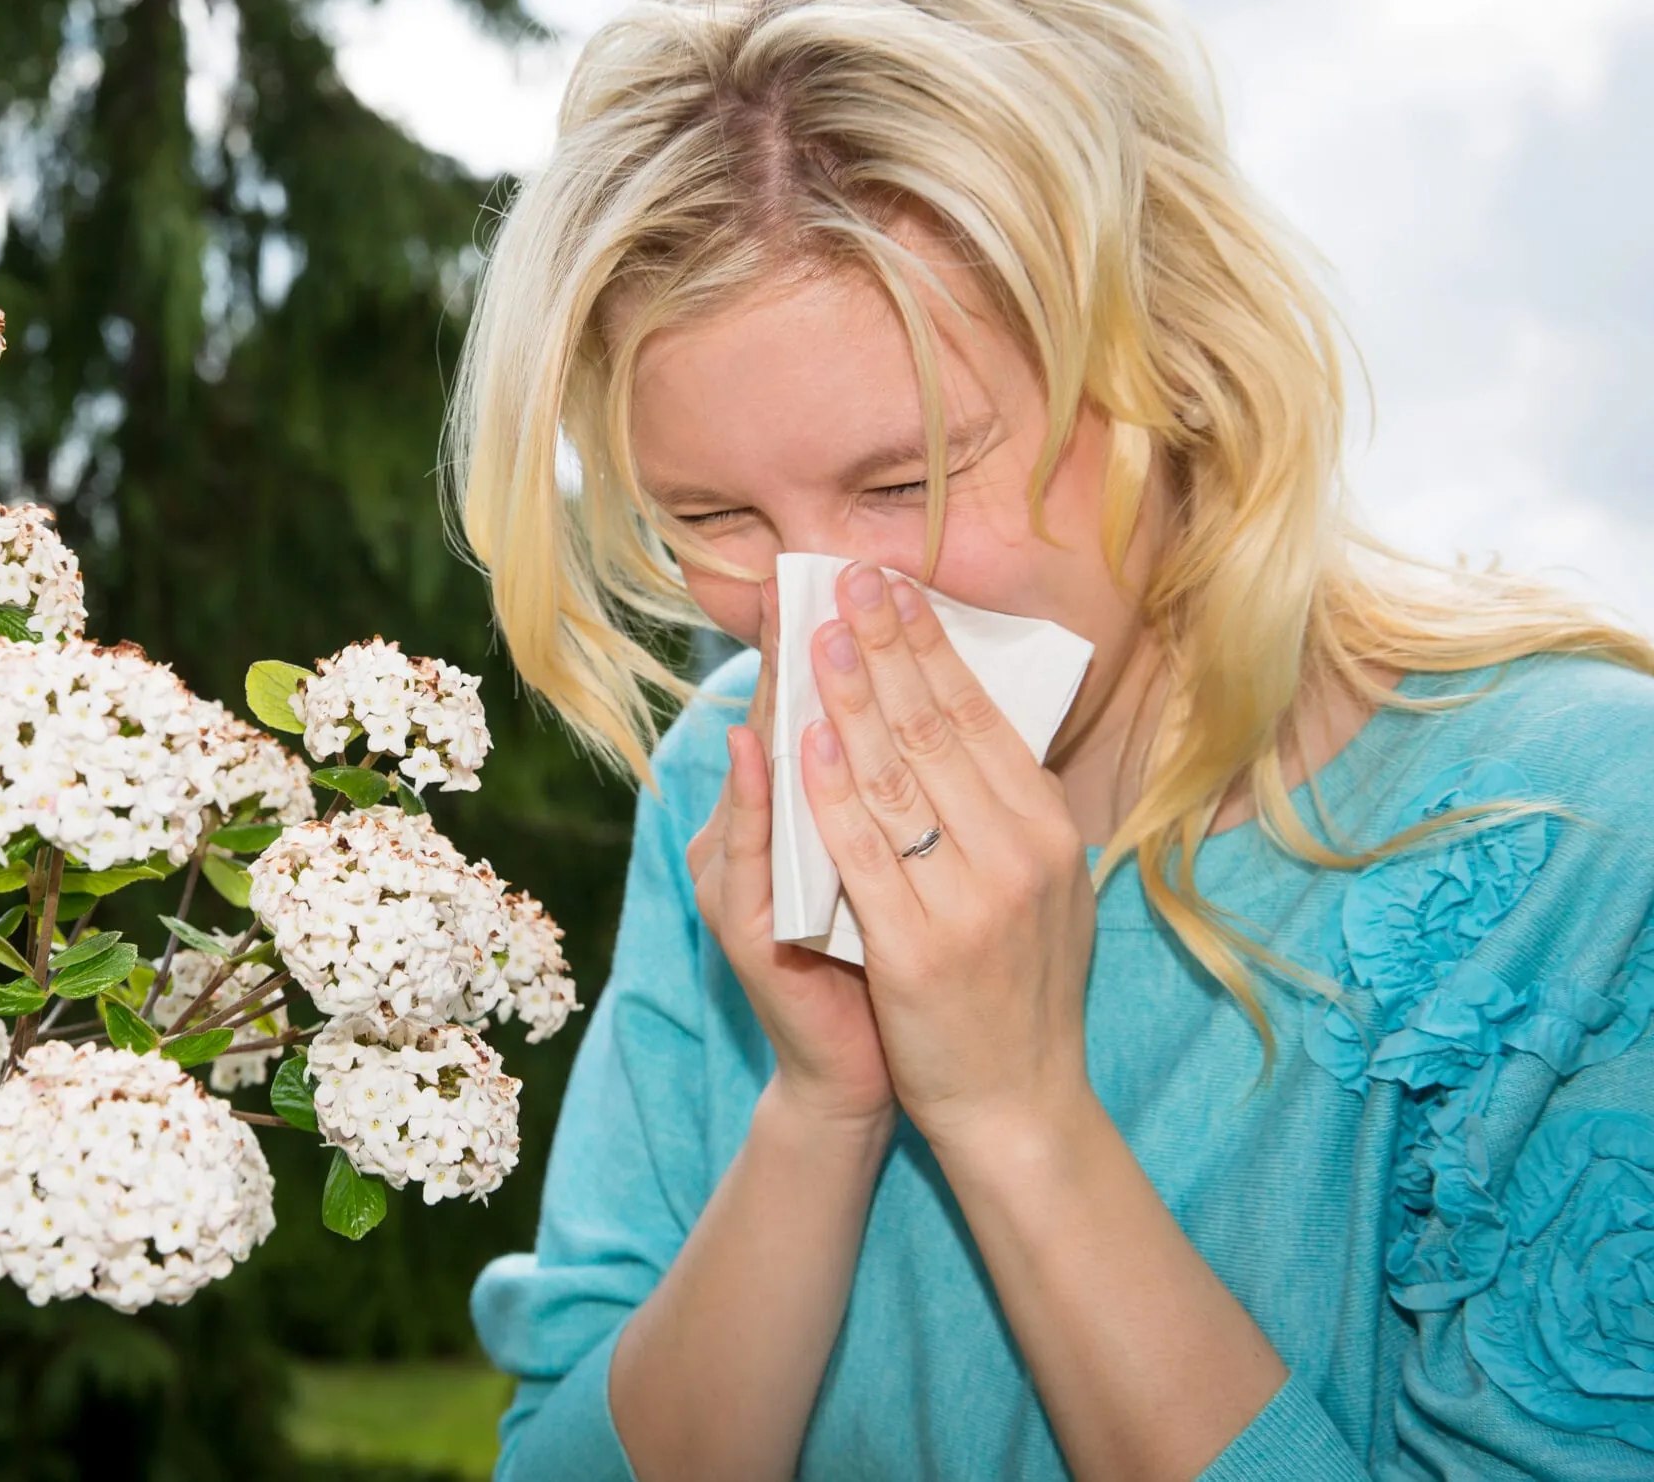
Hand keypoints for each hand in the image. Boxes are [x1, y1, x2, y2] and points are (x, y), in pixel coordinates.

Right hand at [687, 580, 896, 1131]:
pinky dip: (757, 799)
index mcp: (785, 820)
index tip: (836, 575)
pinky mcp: (744, 933)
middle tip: (819, 575)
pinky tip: (764, 746)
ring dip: (781, 703)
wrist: (870, 1079)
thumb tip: (914, 701)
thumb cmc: (889, 963)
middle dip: (800, 651)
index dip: (814, 646)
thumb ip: (886, 792)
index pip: (799, 713)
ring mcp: (739, 884)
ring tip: (802, 633)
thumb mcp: (890, 863)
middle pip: (772, 728)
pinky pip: (751, 855)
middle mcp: (746, 840)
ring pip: (757, 780)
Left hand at [798, 563, 1098, 1156]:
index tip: (895, 587)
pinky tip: (802, 744)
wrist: (1017, 1108)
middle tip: (851, 578)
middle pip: (942, 729)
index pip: (984, 718)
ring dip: (854, 698)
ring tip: (820, 636)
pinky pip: (866, 855)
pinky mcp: (915, 950)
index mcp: (1050, 835)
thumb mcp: (1040, 890)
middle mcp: (1020, 858)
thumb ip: (1010, 813)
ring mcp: (970, 903)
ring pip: (900, 778)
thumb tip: (977, 724)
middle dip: (889, 647)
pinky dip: (831, 794)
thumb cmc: (1019, 990)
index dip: (934, 647)